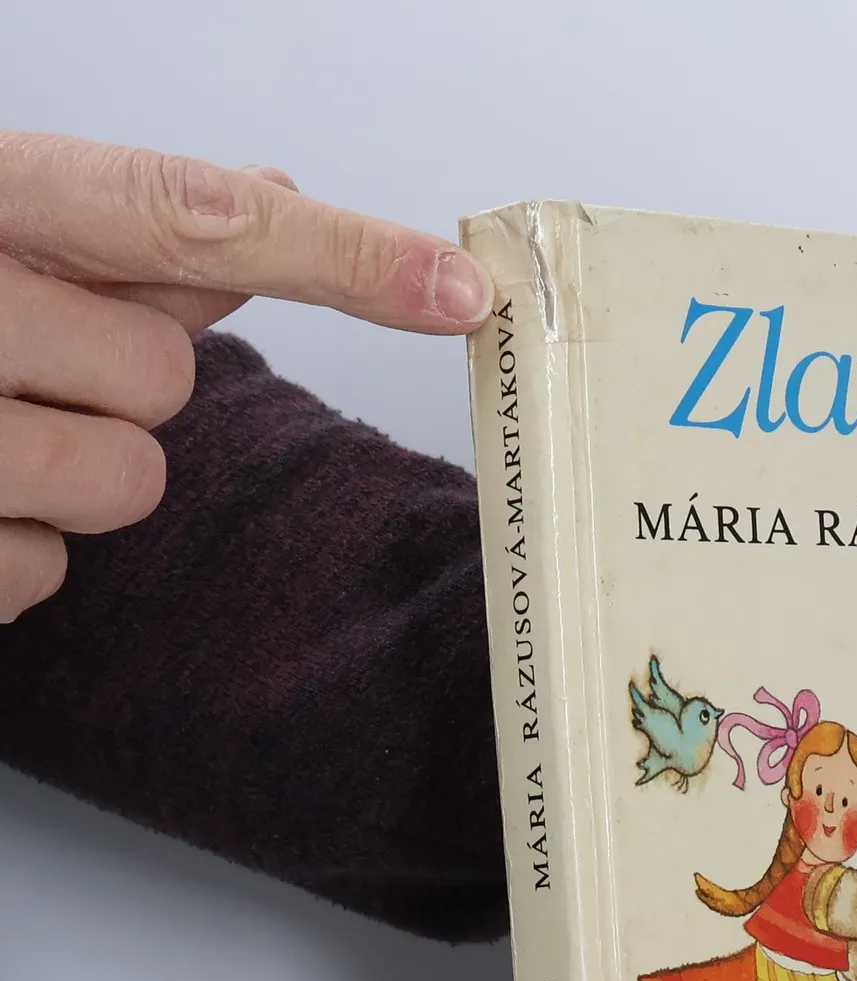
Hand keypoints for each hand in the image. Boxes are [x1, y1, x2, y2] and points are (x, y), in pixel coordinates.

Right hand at [0, 130, 493, 621]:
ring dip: (67, 472)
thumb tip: (275, 185)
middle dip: (110, 383)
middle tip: (10, 366)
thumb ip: (124, 227)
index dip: (342, 255)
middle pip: (161, 380)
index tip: (462, 288)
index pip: (184, 210)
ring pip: (121, 481)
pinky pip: (46, 571)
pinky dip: (8, 548)